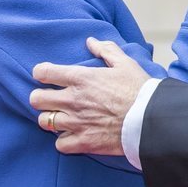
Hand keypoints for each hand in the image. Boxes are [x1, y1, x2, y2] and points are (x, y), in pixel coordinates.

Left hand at [30, 36, 148, 154]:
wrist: (151, 119)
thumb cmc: (139, 90)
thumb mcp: (125, 63)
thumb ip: (106, 50)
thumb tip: (91, 42)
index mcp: (80, 78)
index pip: (43, 72)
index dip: (42, 73)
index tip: (47, 76)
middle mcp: (73, 100)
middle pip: (36, 99)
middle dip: (41, 98)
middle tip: (52, 100)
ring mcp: (76, 122)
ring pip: (44, 122)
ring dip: (51, 120)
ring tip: (62, 119)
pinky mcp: (84, 142)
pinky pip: (59, 144)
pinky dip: (64, 141)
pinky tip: (72, 136)